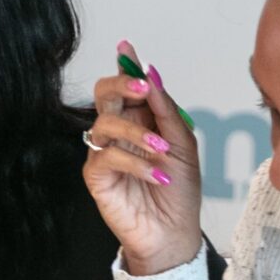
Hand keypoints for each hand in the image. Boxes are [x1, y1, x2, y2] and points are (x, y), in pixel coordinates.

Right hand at [81, 40, 203, 277]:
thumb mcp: (183, 146)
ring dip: (137, 133)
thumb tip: (152, 76)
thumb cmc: (179, 191)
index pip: (127, 86)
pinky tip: (156, 175)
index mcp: (140, 120)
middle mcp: (119, 132)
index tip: (127, 47)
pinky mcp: (96, 176)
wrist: (174, 232)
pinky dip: (135, 163)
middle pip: (104, 94)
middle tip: (141, 88)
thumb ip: (167, 112)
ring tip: (161, 150)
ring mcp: (104, 152)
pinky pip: (107, 157)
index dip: (125, 65)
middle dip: (120, 84)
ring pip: (105, 122)